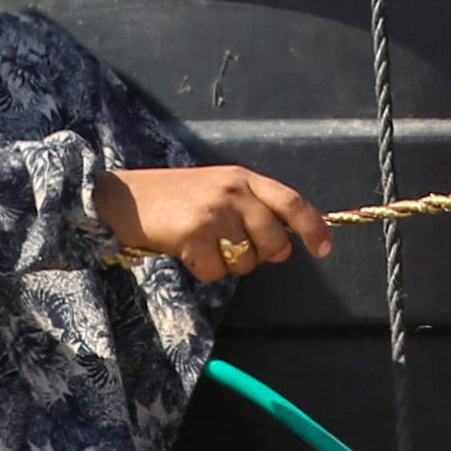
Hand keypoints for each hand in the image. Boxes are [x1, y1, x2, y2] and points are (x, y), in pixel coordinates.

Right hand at [95, 164, 332, 279]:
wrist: (126, 199)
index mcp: (243, 178)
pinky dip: (205, 270)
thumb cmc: (175, 197)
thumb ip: (252, 209)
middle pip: (274, 241)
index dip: (313, 227)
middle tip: (237, 249)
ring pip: (247, 261)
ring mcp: (214, 213)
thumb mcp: (219, 189)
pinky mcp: (194, 235)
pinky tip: (188, 252)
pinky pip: (218, 272)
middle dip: (263, 256)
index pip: (292, 202)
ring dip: (230, 264)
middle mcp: (233, 192)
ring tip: (206, 245)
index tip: (324, 249)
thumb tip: (284, 246)